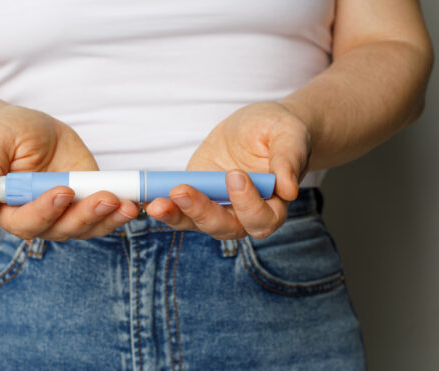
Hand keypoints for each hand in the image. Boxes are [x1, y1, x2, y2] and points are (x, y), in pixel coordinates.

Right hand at [0, 105, 138, 240]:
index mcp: (11, 210)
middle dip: (86, 216)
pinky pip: (105, 215)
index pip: (26, 221)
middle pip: (63, 229)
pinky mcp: (88, 202)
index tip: (63, 191)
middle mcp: (41, 219)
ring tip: (127, 205)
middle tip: (106, 198)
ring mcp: (67, 213)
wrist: (29, 131)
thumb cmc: (5, 136)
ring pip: (88, 227)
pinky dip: (119, 212)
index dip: (45, 210)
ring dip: (109, 219)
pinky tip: (133, 203)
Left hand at [144, 102, 310, 239]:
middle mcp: (244, 215)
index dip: (248, 203)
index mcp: (274, 205)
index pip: (262, 217)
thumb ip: (288, 159)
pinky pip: (179, 210)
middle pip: (225, 227)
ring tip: (157, 204)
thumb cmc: (279, 131)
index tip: (235, 176)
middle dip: (202, 212)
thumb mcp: (289, 135)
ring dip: (176, 215)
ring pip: (197, 223)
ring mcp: (218, 208)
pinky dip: (164, 206)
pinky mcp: (196, 198)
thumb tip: (288, 189)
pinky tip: (148, 199)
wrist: (259, 127)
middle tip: (183, 192)